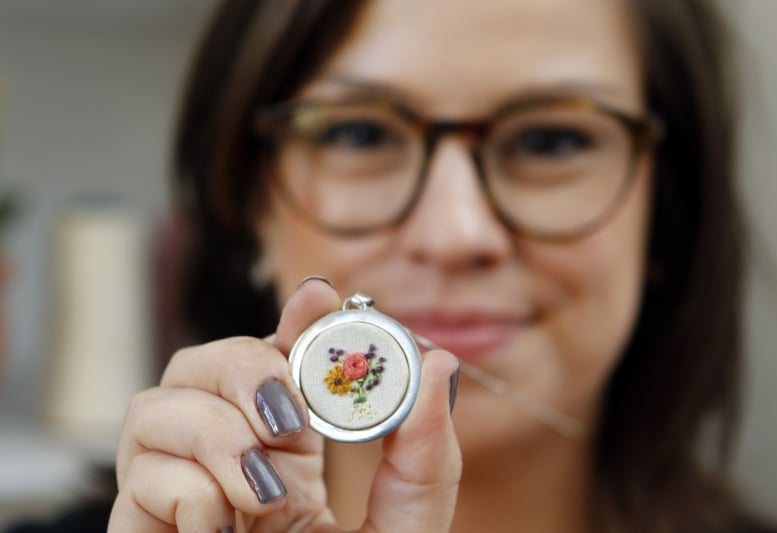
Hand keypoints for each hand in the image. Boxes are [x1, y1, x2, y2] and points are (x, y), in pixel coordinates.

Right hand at [108, 278, 460, 531]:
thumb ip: (427, 450)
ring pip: (154, 408)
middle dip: (241, 370)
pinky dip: (187, 492)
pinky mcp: (148, 529)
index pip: (277, 356)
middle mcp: (229, 453)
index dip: (293, 321)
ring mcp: (183, 488)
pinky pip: (138, 479)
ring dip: (215, 434)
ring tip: (264, 488)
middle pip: (199, 362)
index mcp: (291, 442)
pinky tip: (225, 527)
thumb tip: (440, 362)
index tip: (318, 299)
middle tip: (288, 416)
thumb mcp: (408, 522)